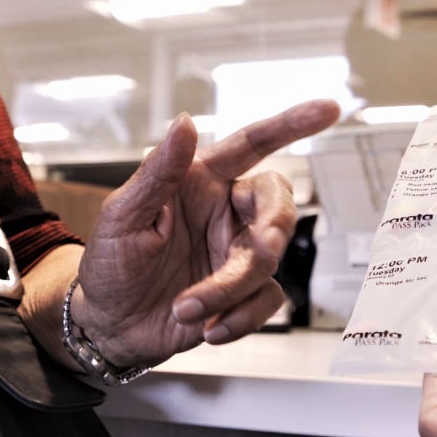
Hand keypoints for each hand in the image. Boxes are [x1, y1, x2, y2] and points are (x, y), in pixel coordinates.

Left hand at [72, 99, 340, 367]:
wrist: (109, 326)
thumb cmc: (109, 264)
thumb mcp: (122, 215)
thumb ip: (157, 172)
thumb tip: (182, 123)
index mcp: (200, 179)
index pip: (251, 144)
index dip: (290, 125)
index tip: (327, 110)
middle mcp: (225, 212)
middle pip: (278, 204)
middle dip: (274, 228)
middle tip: (262, 251)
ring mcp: (237, 253)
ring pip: (269, 260)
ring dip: (231, 288)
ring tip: (187, 308)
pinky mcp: (243, 293)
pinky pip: (267, 300)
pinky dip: (240, 317)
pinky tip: (210, 327)